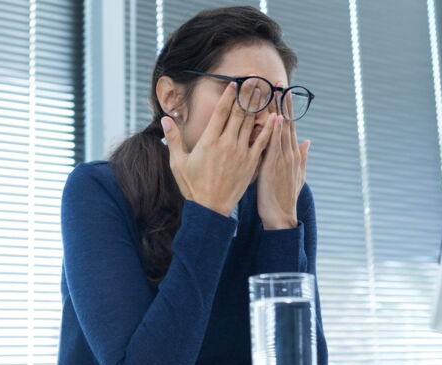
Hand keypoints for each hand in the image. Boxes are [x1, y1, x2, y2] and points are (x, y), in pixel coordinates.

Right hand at [161, 79, 276, 216]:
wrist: (211, 208)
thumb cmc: (192, 185)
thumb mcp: (178, 162)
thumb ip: (174, 138)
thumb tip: (166, 119)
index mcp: (208, 141)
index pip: (220, 112)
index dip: (228, 96)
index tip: (234, 84)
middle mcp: (226, 143)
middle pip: (239, 113)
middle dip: (247, 94)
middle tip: (255, 79)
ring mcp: (240, 153)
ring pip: (252, 124)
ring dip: (259, 106)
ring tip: (265, 91)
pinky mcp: (251, 163)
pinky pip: (262, 142)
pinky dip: (269, 129)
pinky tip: (276, 117)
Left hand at [256, 82, 310, 228]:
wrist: (281, 215)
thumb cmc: (283, 196)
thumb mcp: (296, 175)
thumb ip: (302, 157)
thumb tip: (308, 141)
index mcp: (294, 154)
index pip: (290, 125)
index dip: (287, 108)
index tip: (284, 91)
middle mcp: (290, 153)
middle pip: (287, 122)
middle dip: (283, 102)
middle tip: (279, 82)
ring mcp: (283, 158)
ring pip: (281, 129)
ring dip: (278, 110)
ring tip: (275, 92)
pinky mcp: (274, 166)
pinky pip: (274, 144)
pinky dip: (275, 130)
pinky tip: (274, 117)